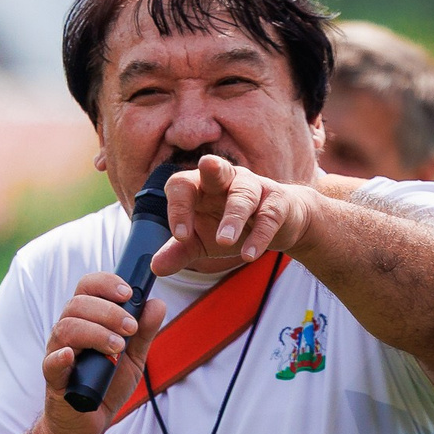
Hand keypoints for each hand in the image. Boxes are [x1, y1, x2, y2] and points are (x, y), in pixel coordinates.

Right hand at [37, 272, 169, 433]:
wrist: (88, 423)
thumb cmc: (106, 385)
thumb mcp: (133, 358)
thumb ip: (144, 332)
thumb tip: (156, 303)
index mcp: (86, 320)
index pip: (88, 288)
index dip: (106, 284)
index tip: (127, 293)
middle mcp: (68, 331)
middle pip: (78, 304)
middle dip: (108, 311)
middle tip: (130, 328)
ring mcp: (58, 353)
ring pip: (66, 328)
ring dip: (95, 332)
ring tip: (118, 348)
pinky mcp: (53, 378)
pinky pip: (51, 362)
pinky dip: (61, 356)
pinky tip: (72, 356)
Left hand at [154, 153, 319, 275]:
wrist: (279, 226)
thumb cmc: (232, 227)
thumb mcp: (201, 242)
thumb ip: (178, 252)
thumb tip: (155, 268)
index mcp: (201, 186)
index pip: (182, 185)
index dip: (178, 207)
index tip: (179, 235)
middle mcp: (226, 179)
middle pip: (215, 170)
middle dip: (211, 169)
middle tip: (206, 166)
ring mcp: (254, 187)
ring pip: (243, 195)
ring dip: (233, 218)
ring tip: (224, 243)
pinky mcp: (277, 201)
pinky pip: (268, 215)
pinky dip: (259, 236)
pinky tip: (249, 255)